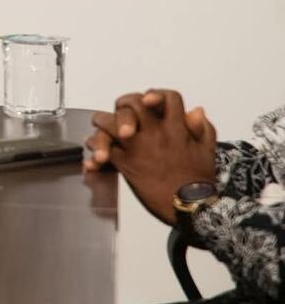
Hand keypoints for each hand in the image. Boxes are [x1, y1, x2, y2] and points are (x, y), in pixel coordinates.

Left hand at [105, 89, 217, 224]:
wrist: (191, 208)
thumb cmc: (199, 182)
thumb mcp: (207, 151)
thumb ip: (202, 128)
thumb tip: (196, 109)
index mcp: (177, 128)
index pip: (168, 98)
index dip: (158, 95)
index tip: (150, 100)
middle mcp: (155, 133)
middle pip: (133, 103)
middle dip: (125, 104)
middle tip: (122, 111)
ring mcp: (138, 147)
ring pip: (111, 122)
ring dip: (103, 122)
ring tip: (101, 124)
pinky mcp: (126, 163)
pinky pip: (104, 148)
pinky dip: (97, 149)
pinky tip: (97, 152)